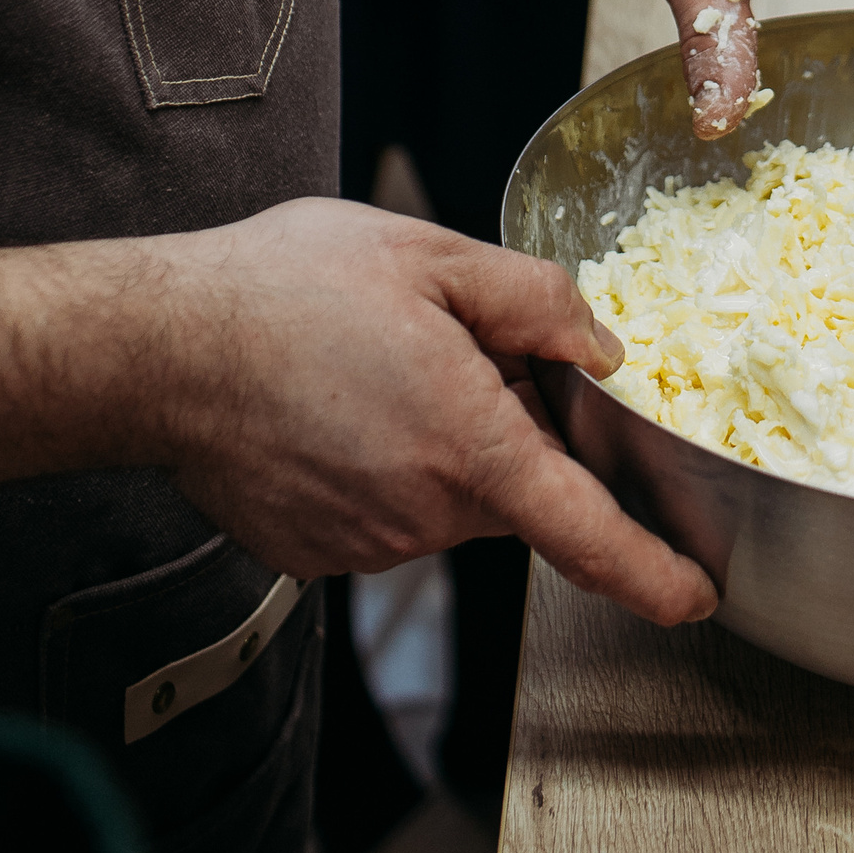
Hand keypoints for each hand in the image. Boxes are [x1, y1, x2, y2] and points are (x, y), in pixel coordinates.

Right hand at [156, 200, 715, 621]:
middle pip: (509, 485)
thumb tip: (599, 348)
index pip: (587, 534)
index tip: (696, 594)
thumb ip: (536, 303)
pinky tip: (331, 404)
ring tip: (365, 364)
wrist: (156, 347)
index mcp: (469, 446)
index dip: (653, 572)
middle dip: (500, 426)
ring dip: (433, 440)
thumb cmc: (284, 290)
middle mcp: (423, 514)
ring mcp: (367, 543)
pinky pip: (382, 509)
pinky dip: (377, 462)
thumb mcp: (432, 257)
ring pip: (443, 494)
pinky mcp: (318, 552)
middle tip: (437, 344)